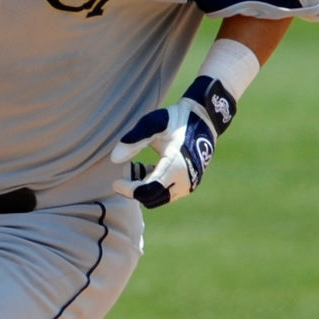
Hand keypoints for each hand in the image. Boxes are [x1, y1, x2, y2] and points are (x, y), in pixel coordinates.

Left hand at [111, 76, 236, 208]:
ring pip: (158, 198)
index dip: (129, 190)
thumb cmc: (176, 119)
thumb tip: (114, 159)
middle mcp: (185, 180)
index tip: (116, 182)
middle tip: (124, 174)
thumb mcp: (153, 123)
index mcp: (176, 166)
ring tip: (137, 167)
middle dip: (134, 190)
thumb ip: (134, 139)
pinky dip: (153, 187)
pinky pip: (166, 194)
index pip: (147, 190)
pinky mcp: (189, 185)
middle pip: (151, 198)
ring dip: (144, 188)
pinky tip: (148, 169)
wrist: (203, 119)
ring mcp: (189, 184)